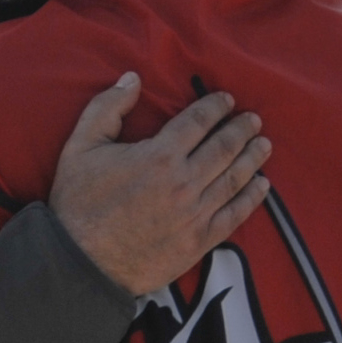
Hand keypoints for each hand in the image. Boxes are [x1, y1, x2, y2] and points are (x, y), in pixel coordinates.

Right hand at [48, 74, 272, 297]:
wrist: (81, 263)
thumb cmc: (77, 203)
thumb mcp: (80, 147)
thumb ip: (106, 108)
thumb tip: (132, 79)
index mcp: (158, 155)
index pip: (198, 122)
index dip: (215, 108)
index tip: (227, 100)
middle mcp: (185, 182)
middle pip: (224, 148)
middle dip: (242, 130)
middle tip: (253, 120)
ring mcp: (196, 213)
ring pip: (235, 178)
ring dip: (253, 158)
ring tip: (263, 144)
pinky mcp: (200, 240)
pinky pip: (235, 214)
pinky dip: (252, 198)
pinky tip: (262, 185)